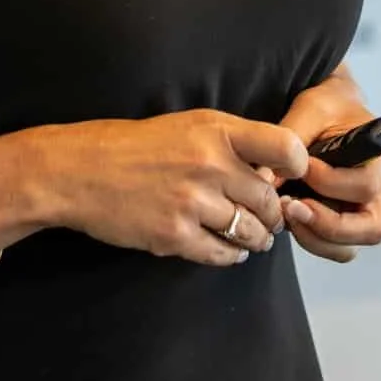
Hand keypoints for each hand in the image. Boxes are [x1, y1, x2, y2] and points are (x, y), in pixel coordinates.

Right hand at [50, 110, 308, 266]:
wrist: (82, 171)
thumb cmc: (138, 145)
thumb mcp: (190, 125)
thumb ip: (232, 142)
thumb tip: (274, 171)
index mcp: (217, 131)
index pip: (284, 146)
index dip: (298, 165)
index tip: (293, 177)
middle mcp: (210, 165)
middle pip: (269, 200)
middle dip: (274, 215)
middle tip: (272, 219)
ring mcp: (192, 202)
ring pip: (249, 231)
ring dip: (257, 239)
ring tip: (255, 239)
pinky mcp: (174, 235)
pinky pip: (221, 253)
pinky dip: (231, 255)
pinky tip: (229, 250)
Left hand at [274, 67, 380, 264]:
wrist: (332, 108)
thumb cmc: (328, 106)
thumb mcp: (310, 110)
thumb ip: (289, 140)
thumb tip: (266, 179)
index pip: (366, 186)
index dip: (329, 183)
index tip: (301, 168)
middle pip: (372, 228)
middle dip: (328, 226)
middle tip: (292, 209)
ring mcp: (368, 208)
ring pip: (353, 245)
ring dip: (317, 239)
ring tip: (288, 215)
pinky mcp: (347, 220)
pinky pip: (336, 245)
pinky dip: (313, 239)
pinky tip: (291, 217)